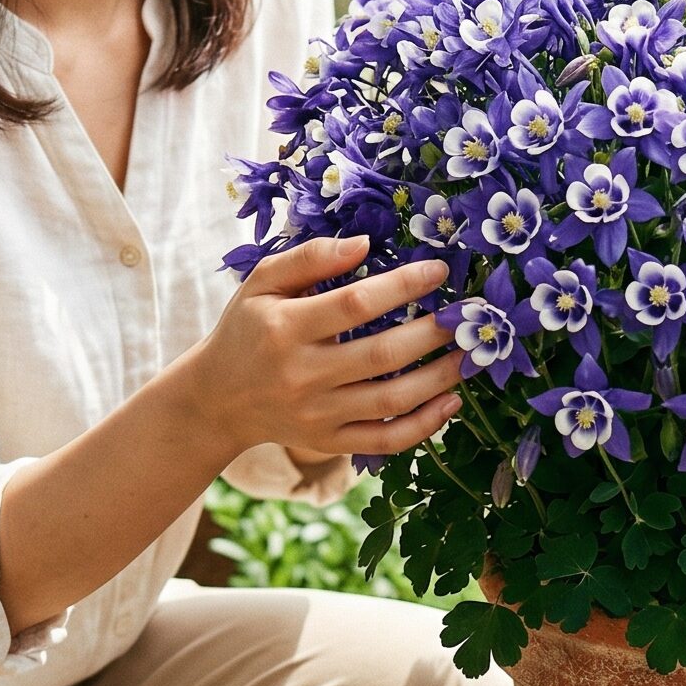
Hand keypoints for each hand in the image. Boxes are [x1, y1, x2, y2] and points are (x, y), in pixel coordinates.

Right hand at [186, 235, 462, 461]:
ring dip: (439, 378)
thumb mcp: (262, 282)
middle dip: (432, 333)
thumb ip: (310, 257)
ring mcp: (317, 414)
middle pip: (382, 355)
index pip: (355, 304)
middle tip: (467, 316)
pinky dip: (424, 425)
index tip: (439, 270)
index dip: (402, 285)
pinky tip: (450, 403)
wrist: (217, 400)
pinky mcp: (328, 442)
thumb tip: (365, 243)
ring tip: (468, 355)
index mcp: (285, 328)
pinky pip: (385, 439)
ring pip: (391, 400)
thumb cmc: (247, 329)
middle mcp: (302, 374)